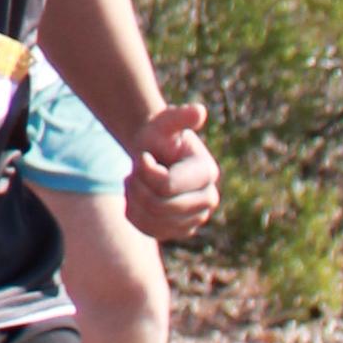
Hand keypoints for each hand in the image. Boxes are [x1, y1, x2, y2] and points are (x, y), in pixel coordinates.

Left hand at [123, 100, 218, 241]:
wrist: (153, 153)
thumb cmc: (159, 135)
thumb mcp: (164, 123)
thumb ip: (179, 117)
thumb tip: (200, 111)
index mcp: (207, 172)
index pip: (165, 185)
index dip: (144, 171)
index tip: (143, 156)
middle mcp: (209, 199)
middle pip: (158, 205)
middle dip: (138, 186)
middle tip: (135, 170)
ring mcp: (197, 218)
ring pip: (151, 220)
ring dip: (134, 198)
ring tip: (136, 180)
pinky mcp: (181, 231)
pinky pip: (147, 230)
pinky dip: (134, 212)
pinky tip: (138, 196)